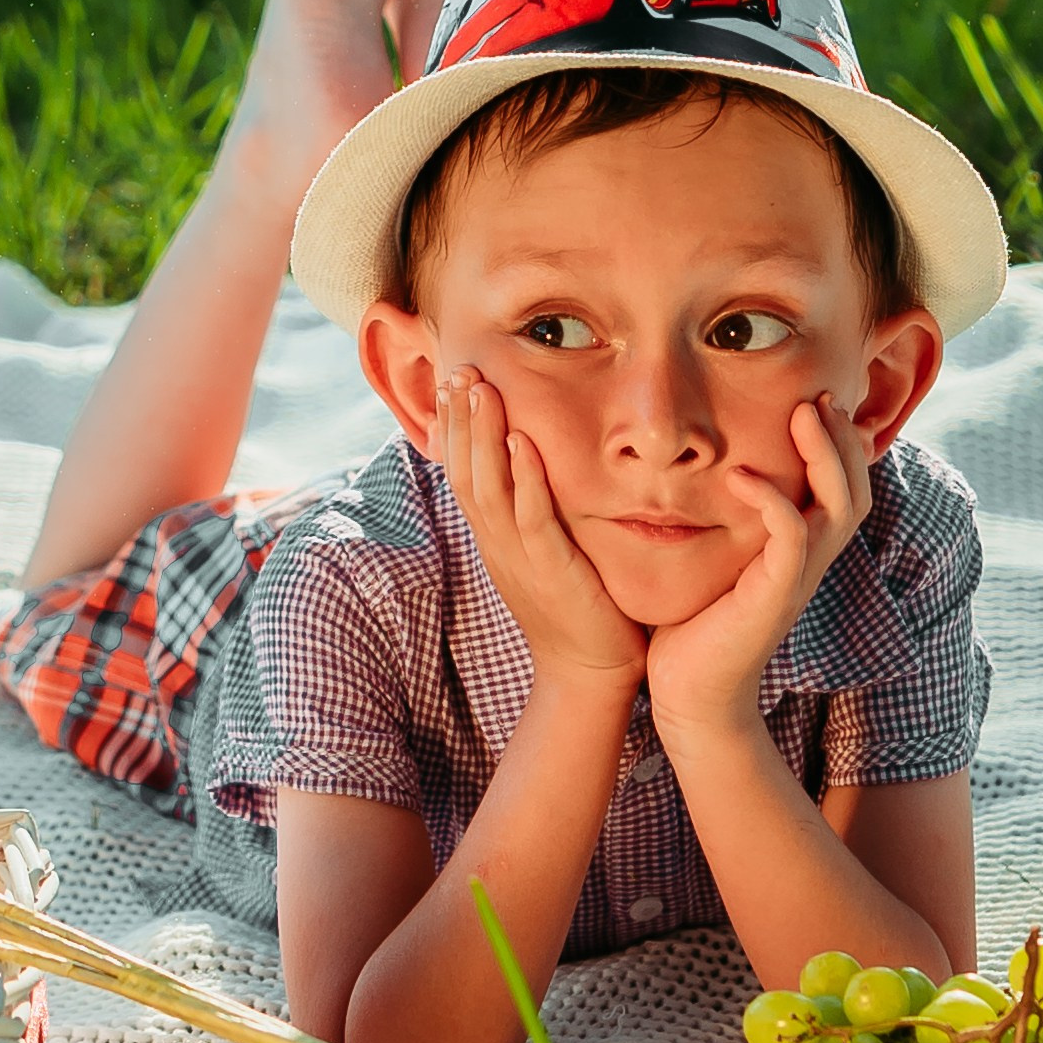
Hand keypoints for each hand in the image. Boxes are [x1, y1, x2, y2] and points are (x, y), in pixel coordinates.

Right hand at [436, 369, 647, 700]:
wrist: (589, 672)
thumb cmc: (577, 607)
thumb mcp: (542, 552)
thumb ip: (532, 510)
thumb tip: (528, 463)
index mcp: (493, 536)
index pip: (462, 471)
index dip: (453, 427)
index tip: (452, 382)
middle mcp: (496, 542)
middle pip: (464, 472)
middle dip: (459, 420)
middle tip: (458, 370)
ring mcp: (518, 557)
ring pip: (488, 488)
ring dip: (482, 436)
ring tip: (479, 389)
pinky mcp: (550, 569)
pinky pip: (531, 518)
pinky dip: (525, 478)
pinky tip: (522, 442)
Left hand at [646, 395, 872, 751]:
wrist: (689, 694)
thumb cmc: (693, 624)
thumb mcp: (714, 560)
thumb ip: (723, 520)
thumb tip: (702, 469)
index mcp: (801, 550)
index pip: (844, 488)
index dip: (841, 445)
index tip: (817, 400)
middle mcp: (809, 562)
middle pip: (857, 490)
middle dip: (844, 439)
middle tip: (820, 397)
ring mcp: (797, 580)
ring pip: (840, 508)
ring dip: (825, 457)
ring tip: (803, 414)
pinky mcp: (774, 597)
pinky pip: (791, 539)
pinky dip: (774, 502)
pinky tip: (741, 476)